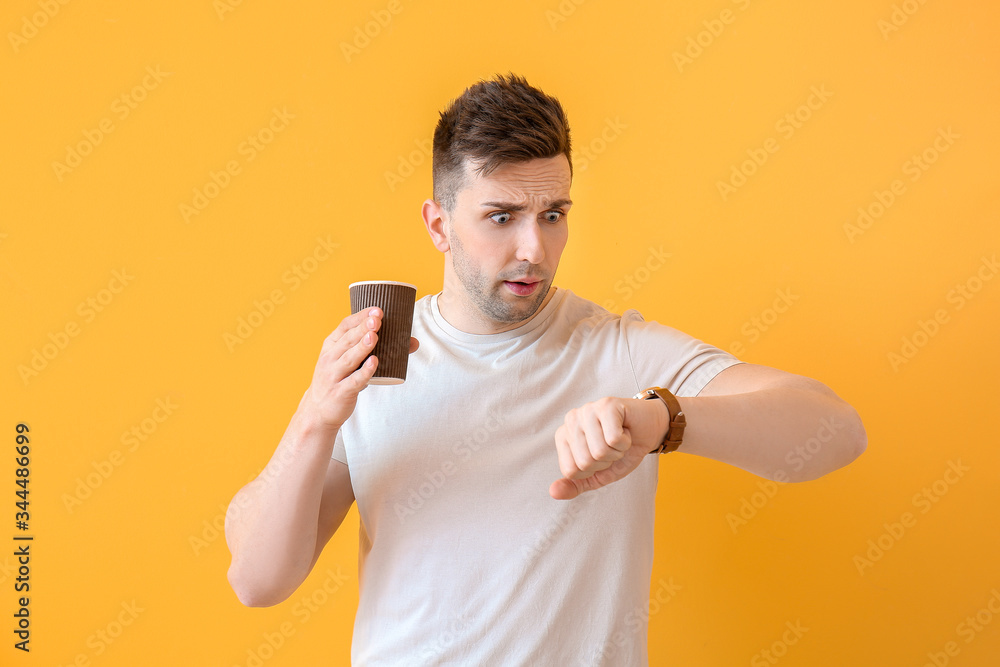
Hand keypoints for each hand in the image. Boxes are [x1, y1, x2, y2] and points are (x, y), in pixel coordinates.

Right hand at [301, 308, 418, 430]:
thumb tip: (413, 342)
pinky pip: (354, 381)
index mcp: (331, 346)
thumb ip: (376, 351)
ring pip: (349, 359)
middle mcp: (329, 359)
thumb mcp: (349, 363)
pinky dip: (364, 372)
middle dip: (362, 328)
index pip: (344, 326)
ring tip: (375, 335)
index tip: (376, 310)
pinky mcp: (341, 392)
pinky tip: (374, 363)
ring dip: (362, 346)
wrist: (318, 412)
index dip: (360, 317)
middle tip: (377, 319)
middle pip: (347, 340)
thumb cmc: (340, 380)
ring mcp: (333, 376)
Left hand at [550, 396, 667, 499]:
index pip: (570, 471)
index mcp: (563, 436)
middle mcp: (571, 420)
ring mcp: (587, 410)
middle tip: (612, 446)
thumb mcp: (597, 475)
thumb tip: (554, 492)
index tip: (600, 457)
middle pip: (585, 462)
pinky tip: (626, 431)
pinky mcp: (607, 405)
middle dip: (606, 461)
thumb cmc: (621, 451)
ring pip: (600, 451)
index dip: (592, 471)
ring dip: (617, 451)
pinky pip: (614, 439)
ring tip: (619, 438)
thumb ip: (575, 485)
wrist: (648, 432)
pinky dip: (626, 442)